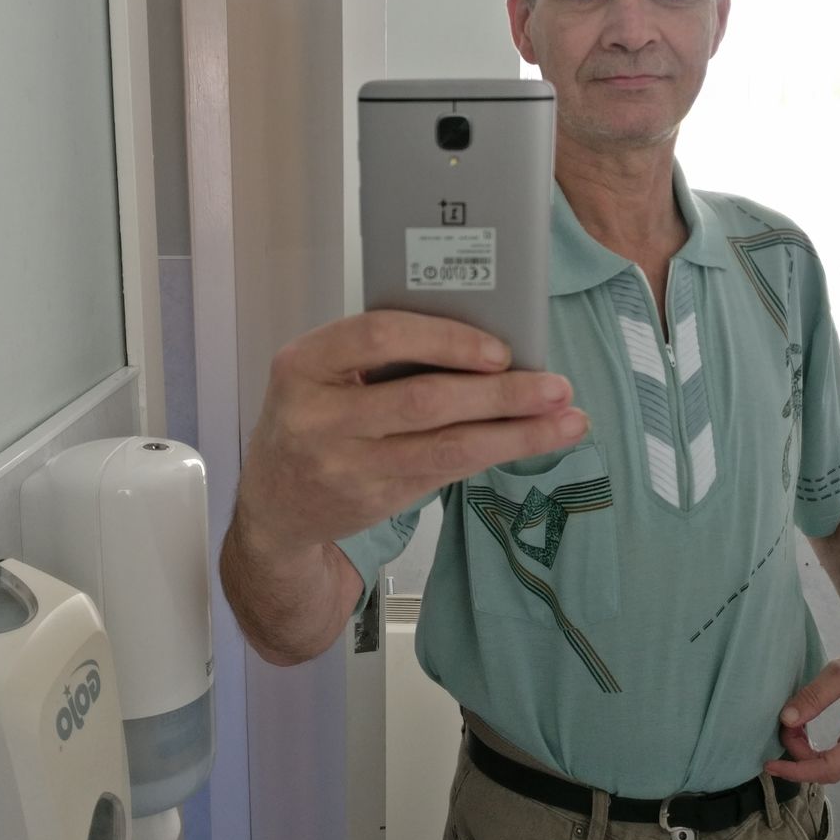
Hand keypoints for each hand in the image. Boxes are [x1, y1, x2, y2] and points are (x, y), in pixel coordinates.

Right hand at [235, 309, 587, 561]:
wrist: (272, 503)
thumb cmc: (311, 417)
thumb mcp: (322, 371)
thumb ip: (380, 354)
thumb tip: (482, 339)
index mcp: (304, 363)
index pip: (380, 337)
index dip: (446, 340)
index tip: (500, 349)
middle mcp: (318, 417)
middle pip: (424, 400)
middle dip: (501, 394)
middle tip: (556, 386)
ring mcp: (344, 466)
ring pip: (445, 448)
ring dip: (515, 435)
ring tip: (566, 420)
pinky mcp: (372, 500)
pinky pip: (444, 473)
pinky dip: (491, 454)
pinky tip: (527, 441)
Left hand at [764, 632, 839, 783]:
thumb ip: (813, 697)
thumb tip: (785, 720)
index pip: (829, 768)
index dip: (797, 770)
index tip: (770, 765)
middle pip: (829, 769)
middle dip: (798, 754)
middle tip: (780, 727)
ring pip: (832, 766)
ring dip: (806, 752)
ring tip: (789, 726)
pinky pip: (839, 758)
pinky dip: (816, 750)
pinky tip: (802, 732)